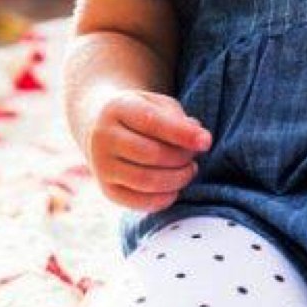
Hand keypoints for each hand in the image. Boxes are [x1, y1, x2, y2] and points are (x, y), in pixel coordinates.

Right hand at [84, 89, 212, 212]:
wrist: (100, 128)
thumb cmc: (140, 115)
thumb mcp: (157, 104)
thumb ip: (179, 119)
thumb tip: (200, 139)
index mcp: (117, 108)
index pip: (151, 122)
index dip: (182, 133)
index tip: (206, 142)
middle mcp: (103, 137)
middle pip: (151, 154)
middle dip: (181, 158)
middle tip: (194, 157)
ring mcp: (101, 166)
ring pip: (146, 180)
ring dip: (177, 179)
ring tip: (189, 170)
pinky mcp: (107, 190)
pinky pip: (138, 202)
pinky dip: (163, 199)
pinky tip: (175, 189)